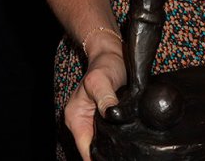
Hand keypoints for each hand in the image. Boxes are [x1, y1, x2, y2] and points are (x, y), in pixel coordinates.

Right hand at [63, 30, 124, 159]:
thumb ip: (105, 98)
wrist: (110, 54)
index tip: (117, 157)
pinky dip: (115, 142)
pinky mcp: (101, 121)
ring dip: (111, 149)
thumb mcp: (102, 79)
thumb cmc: (105, 64)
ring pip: (100, 146)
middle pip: (92, 152)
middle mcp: (80, 124)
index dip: (99, 158)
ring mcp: (90, 123)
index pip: (86, 151)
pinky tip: (127, 143)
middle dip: (107, 155)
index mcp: (75, 118)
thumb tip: (112, 115)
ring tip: (129, 151)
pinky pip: (106, 138)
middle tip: (128, 155)